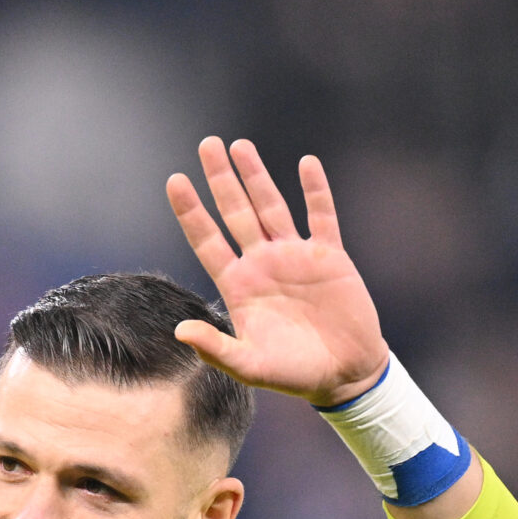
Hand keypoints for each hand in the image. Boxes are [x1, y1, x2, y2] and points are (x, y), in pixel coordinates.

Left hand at [166, 138, 387, 405]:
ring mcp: (295, 256)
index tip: (174, 180)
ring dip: (257, 176)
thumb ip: (215, 348)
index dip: (191, 212)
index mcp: (239, 286)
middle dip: (220, 179)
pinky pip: (321, 216)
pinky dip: (315, 191)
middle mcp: (262, 264)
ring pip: (272, 206)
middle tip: (206, 144)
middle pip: (235, 212)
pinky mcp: (329, 256)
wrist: (343, 375)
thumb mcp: (248, 367)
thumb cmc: (292, 374)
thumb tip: (180, 330)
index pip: (207, 241)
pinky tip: (306, 164)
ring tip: (239, 145)